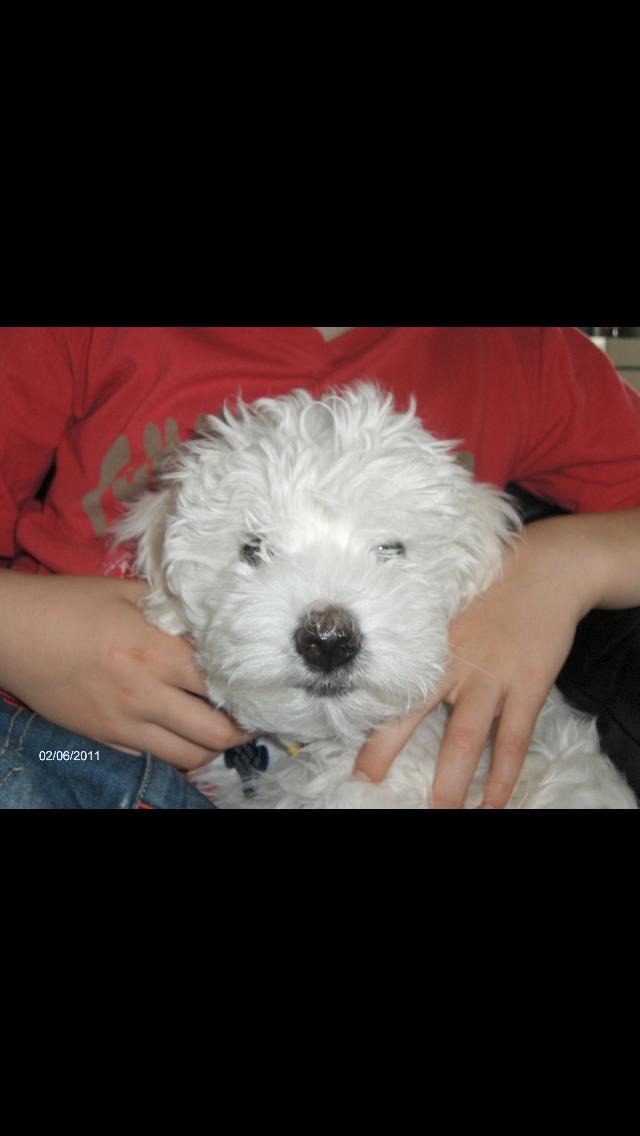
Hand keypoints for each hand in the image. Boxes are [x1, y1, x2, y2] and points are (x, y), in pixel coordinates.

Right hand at [0, 573, 249, 767]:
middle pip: (216, 730)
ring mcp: (126, 722)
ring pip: (189, 755)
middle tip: (253, 716)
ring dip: (213, 746)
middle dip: (243, 728)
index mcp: (158, 651)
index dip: (249, 687)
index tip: (263, 684)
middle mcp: (148, 693)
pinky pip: (154, 757)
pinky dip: (176, 751)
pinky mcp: (107, 737)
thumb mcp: (127, 593)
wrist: (14, 634)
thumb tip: (212, 617)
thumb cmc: (70, 604)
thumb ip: (172, 608)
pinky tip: (183, 734)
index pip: (223, 682)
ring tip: (223, 730)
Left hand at [353, 516, 605, 807]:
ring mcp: (491, 678)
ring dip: (451, 782)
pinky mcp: (527, 686)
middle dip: (385, 752)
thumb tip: (382, 658)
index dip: (363, 715)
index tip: (344, 741)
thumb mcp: (443, 601)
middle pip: (411, 716)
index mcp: (426, 642)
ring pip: (464, 740)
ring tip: (440, 810)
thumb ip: (418, 632)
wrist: (548, 567)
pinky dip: (504, 775)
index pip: (386, 686)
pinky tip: (495, 802)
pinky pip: (513, 740)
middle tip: (367, 781)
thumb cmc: (490, 584)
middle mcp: (452, 664)